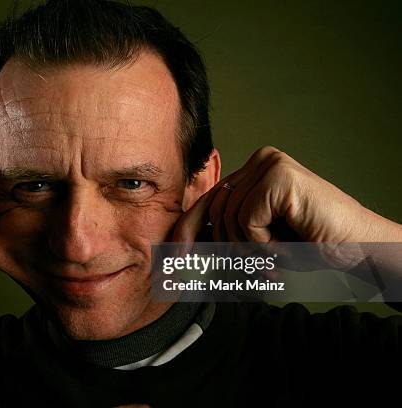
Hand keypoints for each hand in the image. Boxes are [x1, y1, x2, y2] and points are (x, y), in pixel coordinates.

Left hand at [174, 146, 401, 243]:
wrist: (357, 248)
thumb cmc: (311, 243)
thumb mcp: (258, 238)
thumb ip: (225, 231)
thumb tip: (182, 241)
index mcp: (253, 171)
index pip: (209, 200)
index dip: (188, 229)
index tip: (176, 258)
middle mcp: (260, 161)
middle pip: (214, 209)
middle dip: (226, 246)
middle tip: (259, 267)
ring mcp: (270, 165)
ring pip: (230, 218)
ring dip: (253, 249)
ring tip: (280, 254)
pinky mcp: (279, 177)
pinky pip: (248, 220)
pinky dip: (264, 243)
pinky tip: (288, 243)